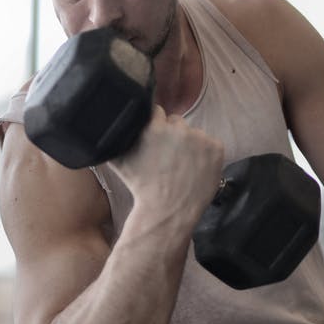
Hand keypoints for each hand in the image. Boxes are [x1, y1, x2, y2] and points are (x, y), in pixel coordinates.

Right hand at [110, 105, 222, 221]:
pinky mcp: (216, 149)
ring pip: (194, 133)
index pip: (157, 112)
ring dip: (189, 143)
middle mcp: (179, 128)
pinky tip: (194, 168)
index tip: (154, 139)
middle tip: (167, 155)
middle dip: (171, 134)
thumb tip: (106, 122)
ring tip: (181, 164)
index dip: (155, 125)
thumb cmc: (141, 187)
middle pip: (176, 121)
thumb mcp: (118, 160)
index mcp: (155, 127)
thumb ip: (113, 137)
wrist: (168, 212)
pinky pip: (210, 144)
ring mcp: (201, 138)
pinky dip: (204, 154)